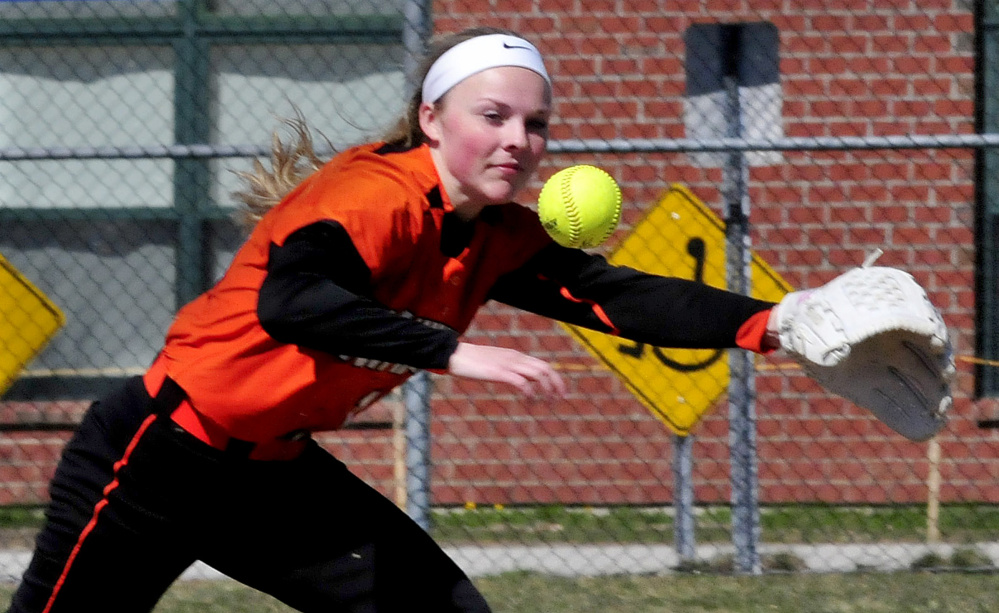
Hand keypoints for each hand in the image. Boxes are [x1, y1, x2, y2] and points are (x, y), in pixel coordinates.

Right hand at [447, 342, 566, 399]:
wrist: (455, 355)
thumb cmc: (473, 362)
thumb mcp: (497, 364)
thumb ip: (511, 369)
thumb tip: (523, 381)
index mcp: (516, 356)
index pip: (543, 364)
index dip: (555, 377)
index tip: (561, 391)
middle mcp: (515, 358)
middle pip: (545, 368)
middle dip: (557, 383)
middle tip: (562, 398)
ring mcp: (508, 364)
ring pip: (537, 374)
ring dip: (547, 388)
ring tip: (549, 401)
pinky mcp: (499, 372)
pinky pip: (521, 382)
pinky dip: (530, 391)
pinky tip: (530, 400)